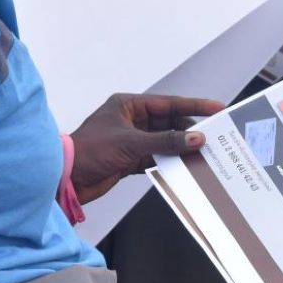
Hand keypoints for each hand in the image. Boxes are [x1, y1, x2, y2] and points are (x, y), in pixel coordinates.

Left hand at [70, 93, 224, 202]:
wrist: (65, 179)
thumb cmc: (90, 151)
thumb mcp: (131, 143)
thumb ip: (166, 141)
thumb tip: (196, 139)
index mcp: (128, 105)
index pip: (168, 103)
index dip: (194, 105)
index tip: (217, 107)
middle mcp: (130, 120)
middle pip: (168, 122)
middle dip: (189, 130)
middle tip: (212, 137)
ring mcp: (130, 140)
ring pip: (164, 141)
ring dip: (180, 148)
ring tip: (203, 154)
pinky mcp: (129, 159)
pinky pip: (156, 158)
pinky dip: (169, 162)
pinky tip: (184, 167)